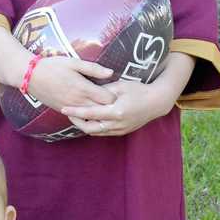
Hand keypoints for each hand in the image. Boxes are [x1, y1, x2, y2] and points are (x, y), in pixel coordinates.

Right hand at [25, 55, 115, 110]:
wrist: (30, 76)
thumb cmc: (52, 66)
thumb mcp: (74, 62)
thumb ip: (93, 69)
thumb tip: (111, 73)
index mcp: (83, 88)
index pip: (108, 99)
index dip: (115, 95)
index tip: (115, 89)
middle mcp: (78, 102)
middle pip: (102, 111)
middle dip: (110, 107)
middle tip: (112, 99)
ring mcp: (70, 109)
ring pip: (92, 118)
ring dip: (99, 113)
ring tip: (102, 105)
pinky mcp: (63, 112)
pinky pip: (80, 120)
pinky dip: (87, 117)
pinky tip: (89, 110)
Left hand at [61, 78, 176, 135]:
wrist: (156, 102)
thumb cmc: (138, 90)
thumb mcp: (120, 86)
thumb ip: (103, 91)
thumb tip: (87, 92)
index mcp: (116, 111)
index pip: (90, 114)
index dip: (75, 112)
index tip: (63, 109)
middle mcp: (117, 124)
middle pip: (90, 129)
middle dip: (76, 122)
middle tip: (67, 113)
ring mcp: (120, 130)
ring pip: (96, 133)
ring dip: (84, 126)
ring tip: (75, 116)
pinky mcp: (122, 132)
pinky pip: (104, 133)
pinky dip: (94, 128)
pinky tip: (88, 120)